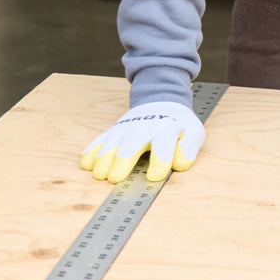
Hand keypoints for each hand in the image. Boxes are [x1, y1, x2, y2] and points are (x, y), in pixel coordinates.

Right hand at [79, 101, 204, 183]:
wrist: (160, 100)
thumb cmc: (177, 124)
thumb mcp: (193, 131)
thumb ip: (190, 146)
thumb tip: (181, 163)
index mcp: (167, 127)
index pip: (164, 143)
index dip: (160, 160)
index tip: (154, 177)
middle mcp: (144, 126)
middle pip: (132, 141)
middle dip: (123, 159)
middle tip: (114, 178)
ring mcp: (126, 127)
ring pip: (112, 141)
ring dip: (104, 157)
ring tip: (99, 174)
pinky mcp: (113, 130)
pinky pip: (100, 139)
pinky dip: (91, 151)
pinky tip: (86, 163)